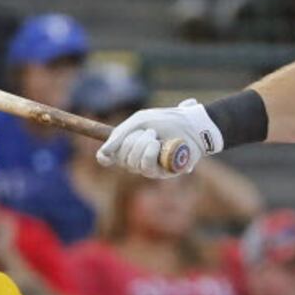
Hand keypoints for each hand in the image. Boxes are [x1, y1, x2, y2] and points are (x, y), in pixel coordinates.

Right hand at [95, 99, 218, 177]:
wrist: (191, 123)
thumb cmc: (167, 120)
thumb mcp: (139, 121)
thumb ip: (119, 135)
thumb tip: (102, 156)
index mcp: (132, 147)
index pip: (112, 158)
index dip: (106, 157)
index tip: (105, 154)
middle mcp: (140, 160)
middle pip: (121, 158)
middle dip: (131, 140)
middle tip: (149, 131)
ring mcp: (152, 168)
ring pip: (132, 163)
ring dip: (142, 144)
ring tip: (155, 136)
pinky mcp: (163, 173)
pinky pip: (146, 167)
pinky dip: (149, 152)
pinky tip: (158, 145)